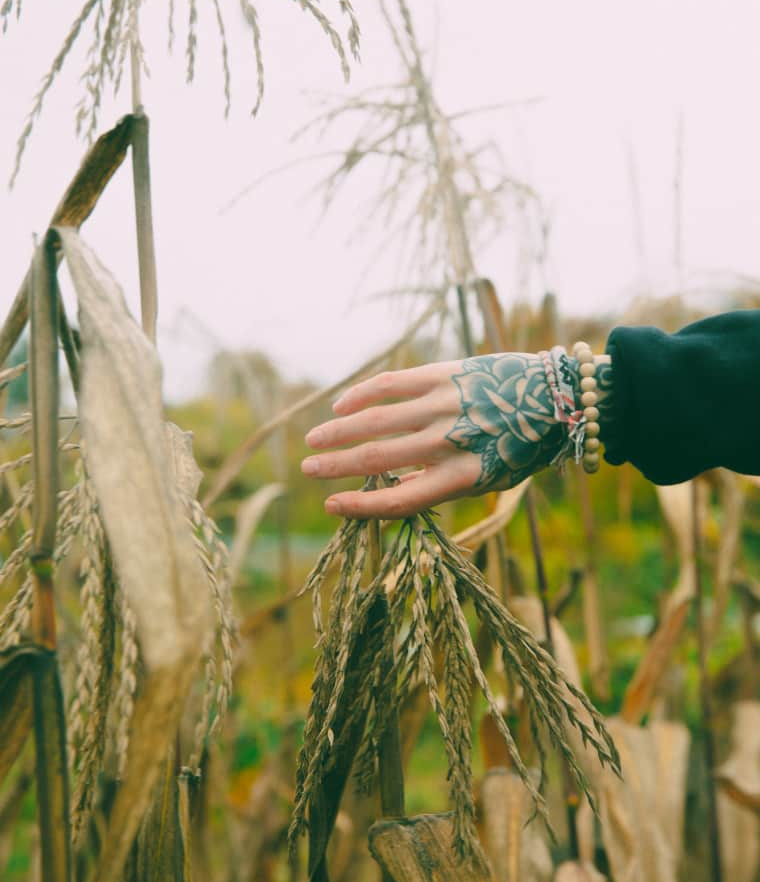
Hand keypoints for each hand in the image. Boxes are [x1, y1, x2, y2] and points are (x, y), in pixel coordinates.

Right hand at [301, 353, 565, 517]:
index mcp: (464, 477)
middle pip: (379, 459)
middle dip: (336, 467)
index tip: (331, 505)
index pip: (400, 500)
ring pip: (377, 421)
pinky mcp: (445, 374)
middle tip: (307, 471)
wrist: (560, 398)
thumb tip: (390, 487)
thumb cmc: (522, 446)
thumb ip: (443, 483)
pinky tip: (341, 405)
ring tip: (312, 442)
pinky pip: (392, 384)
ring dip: (338, 432)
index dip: (361, 507)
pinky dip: (362, 395)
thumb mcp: (489, 477)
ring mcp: (446, 406)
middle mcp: (451, 443)